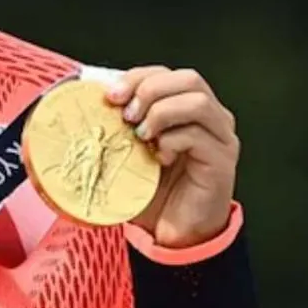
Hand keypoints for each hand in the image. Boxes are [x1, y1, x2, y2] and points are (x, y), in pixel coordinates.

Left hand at [105, 66, 238, 248]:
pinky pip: (197, 136)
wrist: (172, 233)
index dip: (137, 77)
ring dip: (161, 113)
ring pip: (197, 102)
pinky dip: (171, 141)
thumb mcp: (127, 150)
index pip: (165, 74)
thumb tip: (85, 102)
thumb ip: (116, 124)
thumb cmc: (151, 191)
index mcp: (186, 108)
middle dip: (149, 90)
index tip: (110, 95)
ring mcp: (220, 138)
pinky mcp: (221, 161)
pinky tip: (159, 158)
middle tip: (125, 114)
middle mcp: (211, 118)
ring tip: (141, 135)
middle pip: (188, 79)